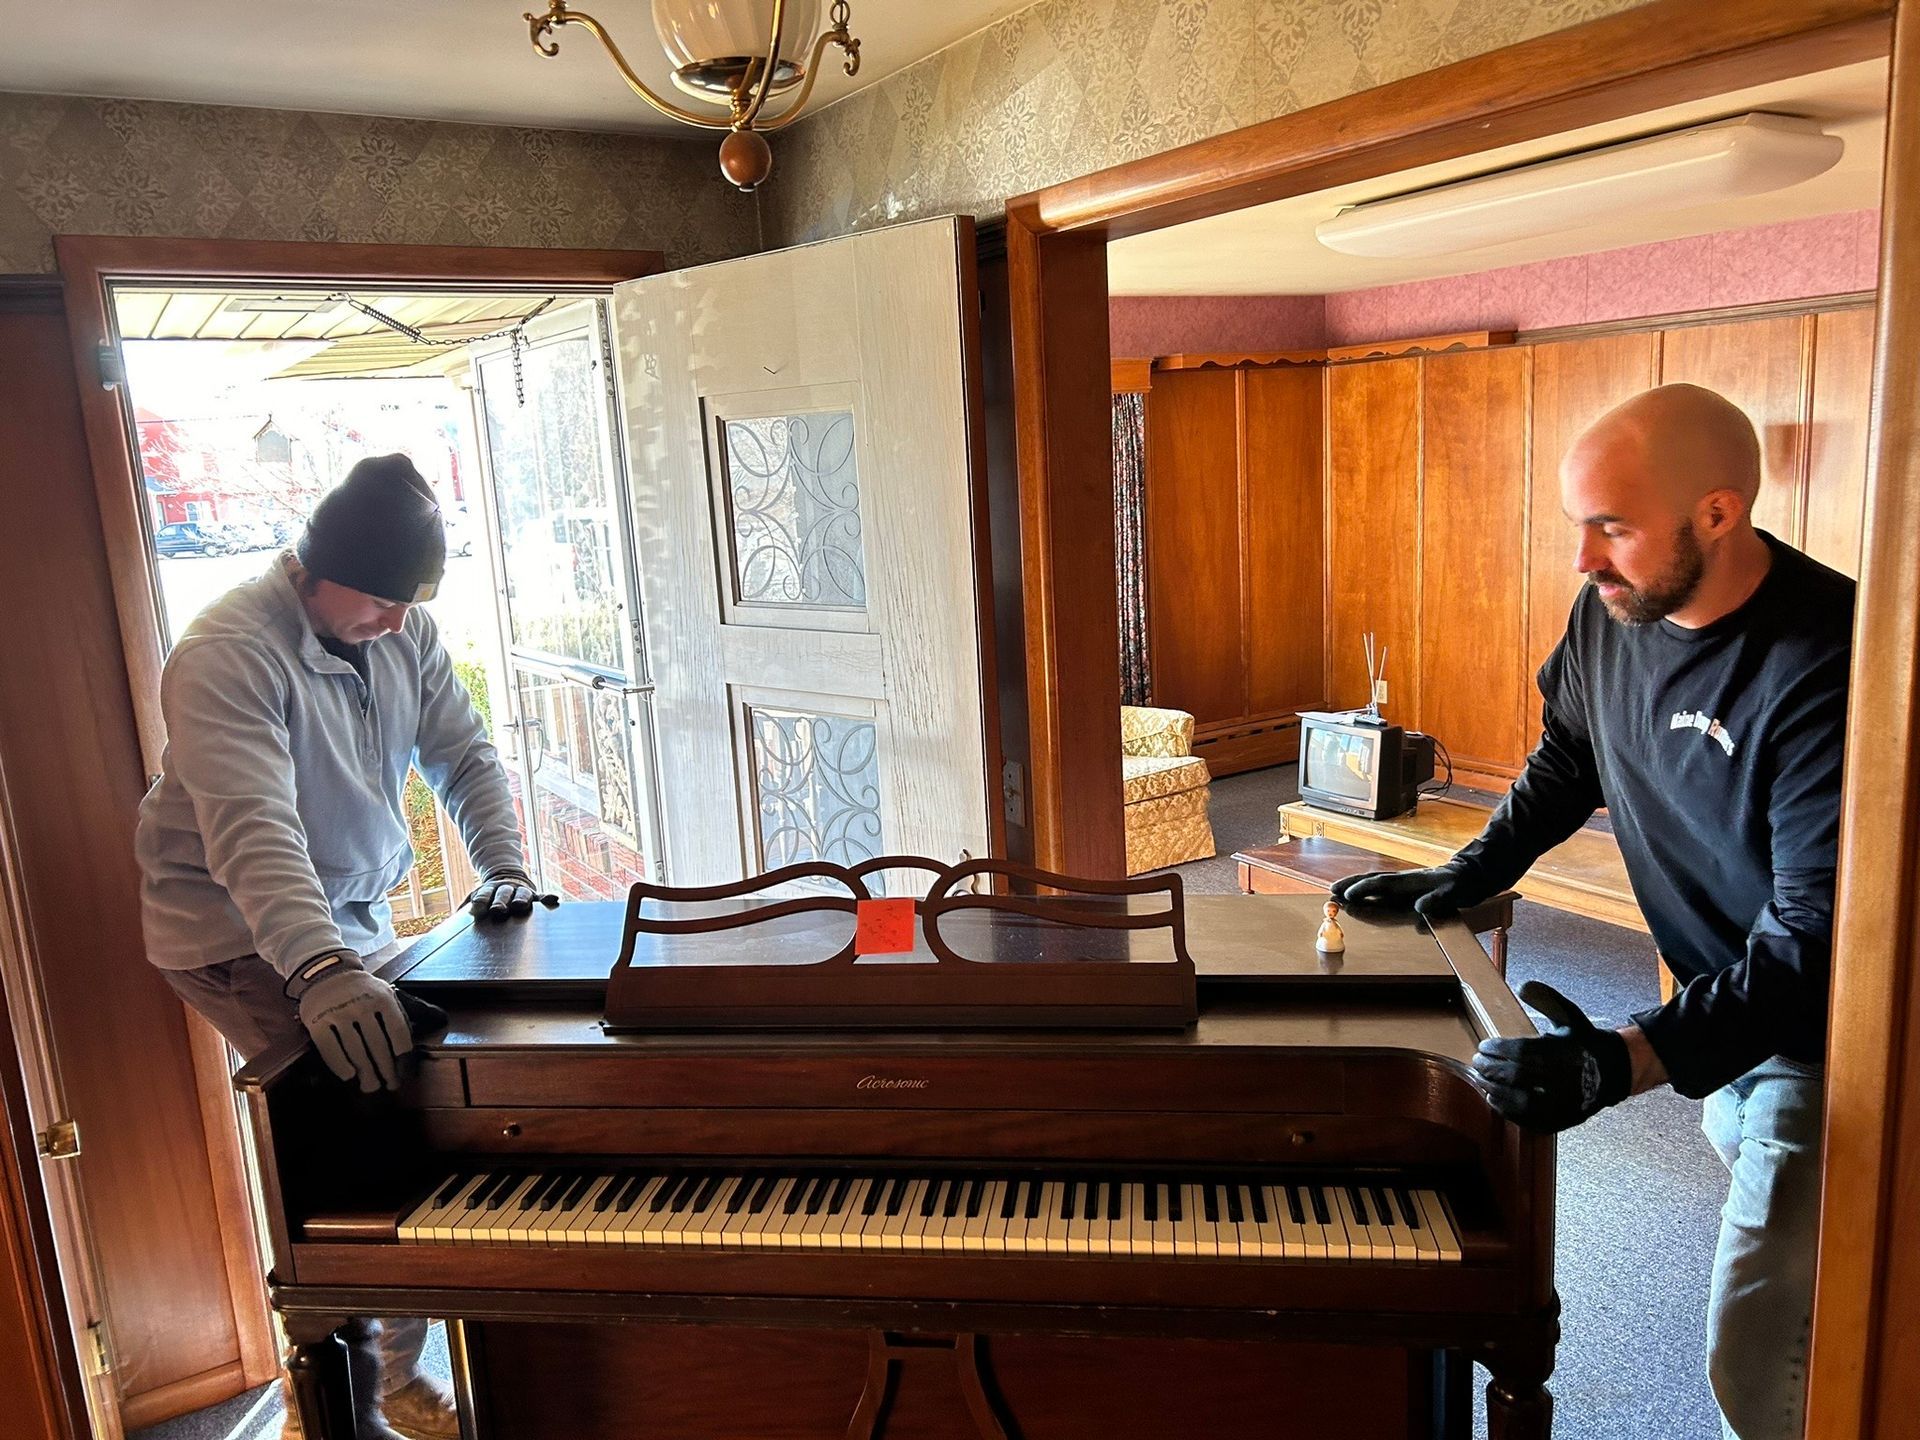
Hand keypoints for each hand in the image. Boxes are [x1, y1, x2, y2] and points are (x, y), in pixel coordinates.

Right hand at [290, 956, 414, 1092]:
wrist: (328, 974)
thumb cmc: (366, 991)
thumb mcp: (391, 994)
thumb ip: (415, 1009)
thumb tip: (442, 1019)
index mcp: (384, 999)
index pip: (399, 1034)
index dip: (403, 1058)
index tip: (405, 1075)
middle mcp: (362, 1005)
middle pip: (378, 1046)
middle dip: (386, 1070)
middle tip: (391, 1085)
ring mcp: (338, 1013)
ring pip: (355, 1051)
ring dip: (365, 1073)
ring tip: (372, 1086)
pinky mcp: (317, 1022)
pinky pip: (331, 1050)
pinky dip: (341, 1066)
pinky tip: (349, 1076)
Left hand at [465, 867, 557, 920]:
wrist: (505, 876)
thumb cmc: (488, 895)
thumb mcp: (475, 897)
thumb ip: (465, 907)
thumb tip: (452, 920)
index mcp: (488, 890)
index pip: (482, 895)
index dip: (480, 901)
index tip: (476, 909)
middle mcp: (504, 889)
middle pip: (502, 895)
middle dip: (500, 902)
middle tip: (497, 910)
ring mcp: (520, 890)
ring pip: (521, 894)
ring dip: (521, 900)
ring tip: (520, 905)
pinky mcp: (533, 894)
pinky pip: (541, 896)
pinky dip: (547, 897)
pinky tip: (553, 899)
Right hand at [1330, 865, 1482, 924]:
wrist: (1474, 873)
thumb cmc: (1463, 884)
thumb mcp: (1454, 893)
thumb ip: (1437, 900)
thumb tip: (1420, 907)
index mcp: (1412, 881)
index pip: (1382, 884)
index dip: (1364, 889)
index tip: (1348, 896)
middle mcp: (1404, 879)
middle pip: (1372, 879)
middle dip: (1351, 884)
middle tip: (1331, 890)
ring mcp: (1405, 881)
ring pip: (1375, 881)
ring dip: (1356, 884)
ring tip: (1339, 890)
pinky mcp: (1409, 885)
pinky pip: (1383, 885)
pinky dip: (1368, 888)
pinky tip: (1363, 893)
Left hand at [1470, 980, 1630, 1132]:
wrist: (1612, 1071)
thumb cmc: (1584, 1042)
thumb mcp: (1568, 1015)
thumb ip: (1546, 999)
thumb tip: (1522, 986)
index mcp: (1563, 1052)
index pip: (1520, 1052)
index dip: (1497, 1049)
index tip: (1484, 1046)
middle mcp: (1562, 1080)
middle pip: (1515, 1075)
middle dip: (1490, 1068)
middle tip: (1477, 1062)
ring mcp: (1561, 1104)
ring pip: (1518, 1100)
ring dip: (1494, 1089)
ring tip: (1482, 1079)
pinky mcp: (1560, 1120)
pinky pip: (1528, 1119)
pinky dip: (1507, 1110)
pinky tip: (1494, 1098)